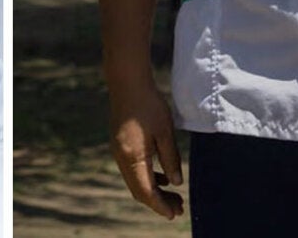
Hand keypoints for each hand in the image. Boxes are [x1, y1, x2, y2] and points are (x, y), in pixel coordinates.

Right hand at [108, 78, 184, 218]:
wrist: (127, 83)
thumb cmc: (149, 105)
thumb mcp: (165, 132)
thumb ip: (171, 159)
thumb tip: (176, 182)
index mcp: (132, 157)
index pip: (146, 191)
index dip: (160, 205)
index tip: (173, 215)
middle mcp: (121, 158)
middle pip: (138, 190)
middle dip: (158, 202)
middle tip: (179, 207)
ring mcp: (118, 151)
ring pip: (135, 181)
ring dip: (153, 190)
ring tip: (174, 195)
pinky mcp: (120, 145)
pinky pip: (133, 170)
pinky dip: (147, 178)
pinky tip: (163, 176)